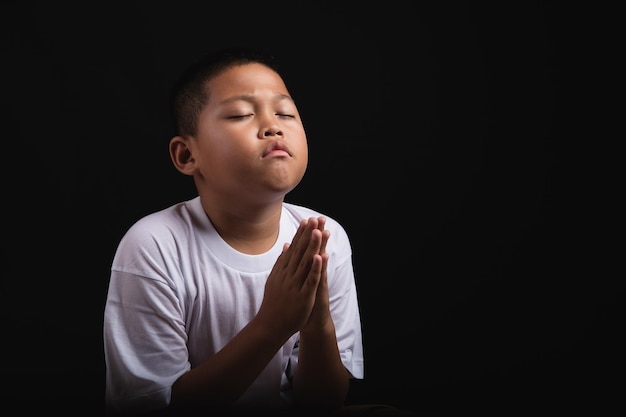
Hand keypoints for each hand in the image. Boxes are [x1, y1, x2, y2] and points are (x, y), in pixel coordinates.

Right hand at [256, 217, 328, 338]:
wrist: (270, 325)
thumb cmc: (274, 302)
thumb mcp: (275, 278)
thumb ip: (281, 261)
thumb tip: (286, 245)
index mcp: (283, 270)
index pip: (294, 248)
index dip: (301, 234)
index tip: (307, 220)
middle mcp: (288, 274)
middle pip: (300, 251)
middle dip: (308, 235)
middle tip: (314, 220)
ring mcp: (295, 284)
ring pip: (306, 262)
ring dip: (313, 246)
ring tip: (319, 232)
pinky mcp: (303, 296)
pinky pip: (310, 280)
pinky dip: (316, 268)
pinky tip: (321, 257)